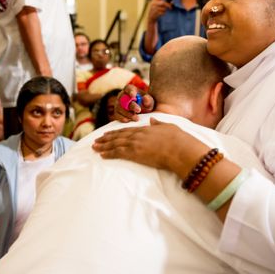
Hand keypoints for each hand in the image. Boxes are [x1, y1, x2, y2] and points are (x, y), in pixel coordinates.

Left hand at [93, 118, 207, 178]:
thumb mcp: (168, 127)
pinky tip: (102, 155)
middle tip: (96, 140)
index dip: (116, 132)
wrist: (179, 149)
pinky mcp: (134, 153)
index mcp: (145, 129)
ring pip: (115, 144)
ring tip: (94, 147)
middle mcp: (138, 135)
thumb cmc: (178, 139)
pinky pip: (118, 153)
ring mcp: (135, 144)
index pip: (127, 130)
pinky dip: (109, 153)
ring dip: (103, 146)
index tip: (108, 133)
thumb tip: (152, 119)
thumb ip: (158, 123)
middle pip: (118, 136)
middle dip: (106, 138)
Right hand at [114, 84, 154, 121]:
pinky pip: (117, 115)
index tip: (133, 96)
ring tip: (136, 118)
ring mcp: (118, 104)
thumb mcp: (150, 102)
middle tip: (139, 110)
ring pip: (120, 108)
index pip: (128, 88)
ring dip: (128, 113)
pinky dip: (122, 118)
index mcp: (130, 89)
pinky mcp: (117, 112)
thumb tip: (145, 98)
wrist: (142, 112)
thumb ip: (148, 100)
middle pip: (124, 99)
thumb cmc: (145, 104)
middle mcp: (122, 95)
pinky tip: (128, 120)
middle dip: (131, 105)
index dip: (130, 92)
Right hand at [147, 0, 172, 22]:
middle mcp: (153, 3)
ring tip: (162, 11)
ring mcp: (154, 8)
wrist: (150, 17)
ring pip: (163, 8)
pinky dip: (163, 13)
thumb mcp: (159, 5)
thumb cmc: (156, 9)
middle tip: (171, 7)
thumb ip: (165, 3)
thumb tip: (173, 2)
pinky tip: (160, 14)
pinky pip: (162, 13)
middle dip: (168, 5)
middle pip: (163, 3)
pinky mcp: (155, 13)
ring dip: (165, 10)